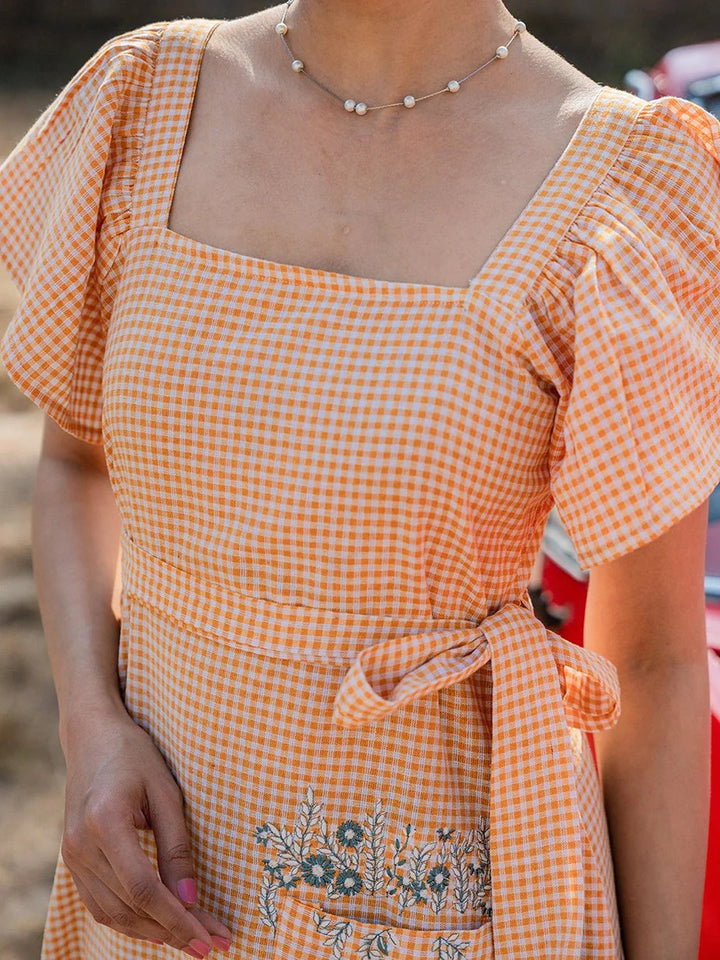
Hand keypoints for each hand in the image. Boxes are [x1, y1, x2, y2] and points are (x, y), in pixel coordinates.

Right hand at [60, 706, 232, 954]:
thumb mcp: (166, 793)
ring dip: (152, 931)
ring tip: (190, 938)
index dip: (176, 919)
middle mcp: (81, 845)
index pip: (143, 888)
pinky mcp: (72, 860)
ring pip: (112, 913)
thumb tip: (191, 900)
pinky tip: (158, 923)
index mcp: (106, 823)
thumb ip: (177, 848)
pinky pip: (100, 903)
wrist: (91, 737)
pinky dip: (130, 919)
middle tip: (210, 943)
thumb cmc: (134, 756)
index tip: (208, 937)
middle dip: (171, 931)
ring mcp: (71, 855)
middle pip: (129, 907)